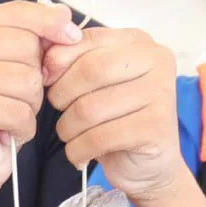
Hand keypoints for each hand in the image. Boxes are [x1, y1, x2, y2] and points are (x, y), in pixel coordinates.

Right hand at [0, 0, 82, 198]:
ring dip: (29, 107)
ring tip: (7, 117)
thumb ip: (37, 37)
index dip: (49, 24)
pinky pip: (18, 111)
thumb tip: (66, 17)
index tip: (71, 37)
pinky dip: (22, 128)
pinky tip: (5, 133)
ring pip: (26, 81)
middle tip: (13, 99)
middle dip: (35, 79)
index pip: (18, 11)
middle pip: (26, 47)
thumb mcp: (19, 67)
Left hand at [44, 27, 181, 203]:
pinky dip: (78, 150)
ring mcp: (159, 92)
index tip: (47, 81)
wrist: (148, 166)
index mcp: (139, 42)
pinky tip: (81, 155)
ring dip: (67, 129)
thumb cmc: (118, 121)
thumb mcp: (95, 86)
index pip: (88, 40)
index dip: (59, 62)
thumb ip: (75, 62)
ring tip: (71, 138)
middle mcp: (155, 60)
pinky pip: (98, 138)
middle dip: (62, 96)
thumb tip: (46, 55)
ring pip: (89, 108)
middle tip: (61, 114)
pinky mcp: (154, 127)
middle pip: (89, 70)